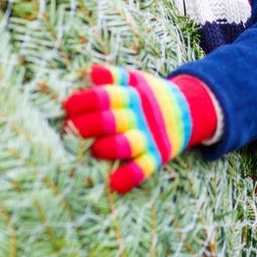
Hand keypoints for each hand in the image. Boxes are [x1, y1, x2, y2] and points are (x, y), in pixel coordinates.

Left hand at [64, 64, 217, 192]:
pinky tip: (114, 184)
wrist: (188, 111)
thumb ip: (115, 76)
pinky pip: (144, 168)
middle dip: (88, 125)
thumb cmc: (149, 96)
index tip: (68, 106)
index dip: (84, 101)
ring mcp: (149, 137)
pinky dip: (130, 177)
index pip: (105, 96)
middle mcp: (140, 116)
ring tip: (94, 149)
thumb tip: (92, 72)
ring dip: (108, 148)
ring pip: (127, 145)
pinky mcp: (157, 156)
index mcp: (133, 95)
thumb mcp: (137, 80)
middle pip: (111, 120)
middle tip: (70, 129)